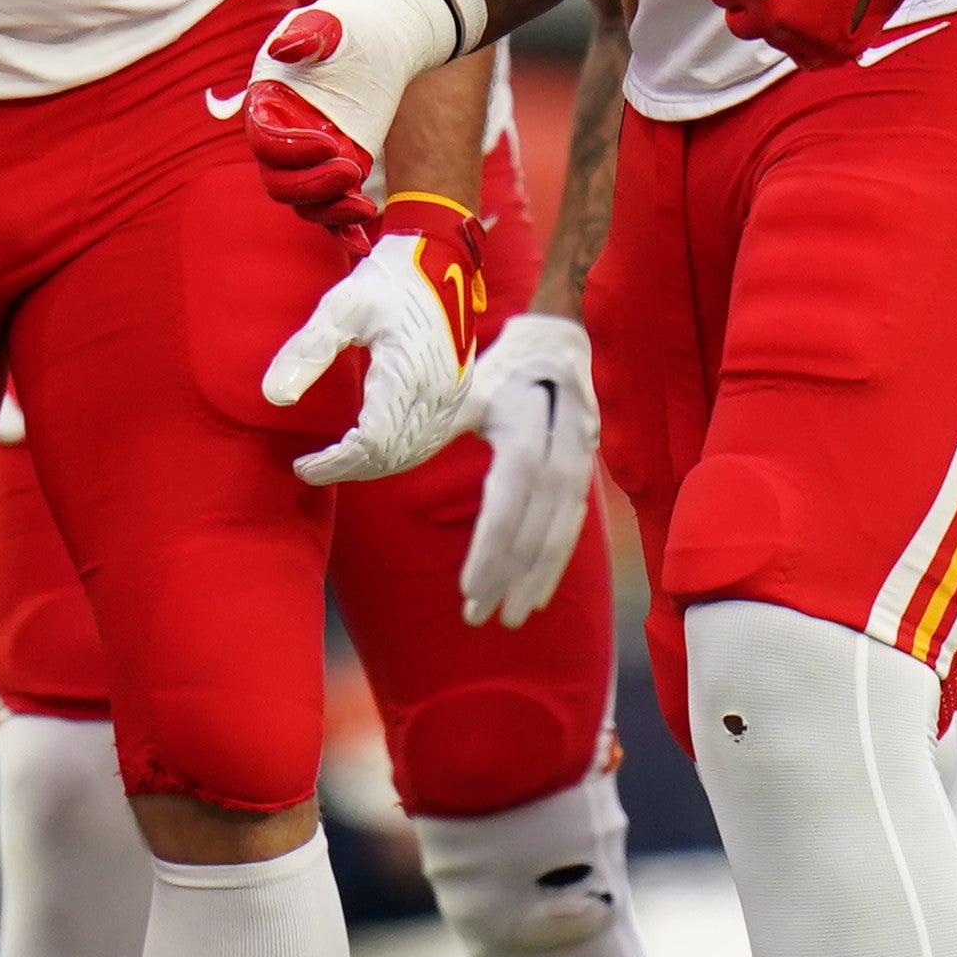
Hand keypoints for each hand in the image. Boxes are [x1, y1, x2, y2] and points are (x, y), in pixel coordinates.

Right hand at [235, 0, 486, 227]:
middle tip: (352, 171)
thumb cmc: (354, 26)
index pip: (264, 141)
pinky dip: (341, 230)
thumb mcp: (334, 22)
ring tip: (365, 205)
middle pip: (279, 182)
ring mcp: (308, 160)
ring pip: (305, 203)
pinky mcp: (335, 171)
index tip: (332, 143)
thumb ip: (310, 33)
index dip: (290, 151)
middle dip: (312, 186)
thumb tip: (285, 48)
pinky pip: (330, 211)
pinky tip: (361, 241)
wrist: (385, 39)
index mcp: (267, 103)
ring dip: (331, 212)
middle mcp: (282, 138)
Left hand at [266, 199, 489, 483]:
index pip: (371, 443)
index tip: (302, 465)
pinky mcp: (458, 391)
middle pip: (391, 455)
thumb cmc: (388, 278)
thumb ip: (307, 352)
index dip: (335, 462)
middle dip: (349, 469)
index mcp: (408, 374)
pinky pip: (429, 439)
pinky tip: (371, 450)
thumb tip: (274, 396)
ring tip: (335, 462)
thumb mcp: (340, 308)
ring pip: (412, 453)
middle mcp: (437, 392)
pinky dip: (397, 454)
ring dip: (373, 466)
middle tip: (310, 468)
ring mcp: (452, 394)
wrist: (440, 254)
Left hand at [454, 308, 600, 620]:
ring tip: (511, 616)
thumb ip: (430, 431)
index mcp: (526, 429)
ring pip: (558, 533)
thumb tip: (371, 456)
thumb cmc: (498, 368)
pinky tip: (537, 591)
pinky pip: (571, 527)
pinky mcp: (584, 475)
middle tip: (478, 616)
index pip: (509, 503)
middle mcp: (561, 451)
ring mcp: (580, 464)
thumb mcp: (462, 391)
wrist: (557, 340)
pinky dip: (554, 562)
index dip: (489, 550)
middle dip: (507, 577)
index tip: (468, 588)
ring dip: (533, 579)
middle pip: (534, 528)